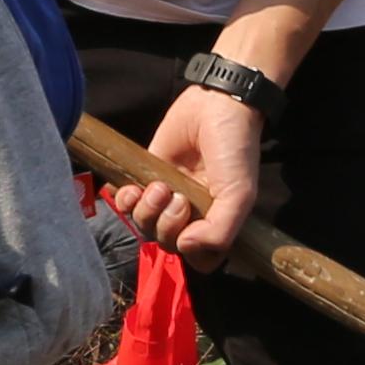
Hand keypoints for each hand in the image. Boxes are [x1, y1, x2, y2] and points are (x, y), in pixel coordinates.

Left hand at [99, 81, 265, 252]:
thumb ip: (220, 230)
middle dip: (166, 225)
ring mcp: (168, 196)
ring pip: (144, 225)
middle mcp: (192, 214)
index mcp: (217, 222)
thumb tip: (186, 246)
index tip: (192, 230)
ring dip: (145, 211)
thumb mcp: (239, 194)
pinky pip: (127, 202)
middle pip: (166, 243)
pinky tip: (132, 189)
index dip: (191, 252)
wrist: (216, 104)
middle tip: (177, 197)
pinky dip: (124, 200)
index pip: (199, 260)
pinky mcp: (147, 175)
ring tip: (159, 186)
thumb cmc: (235, 149)